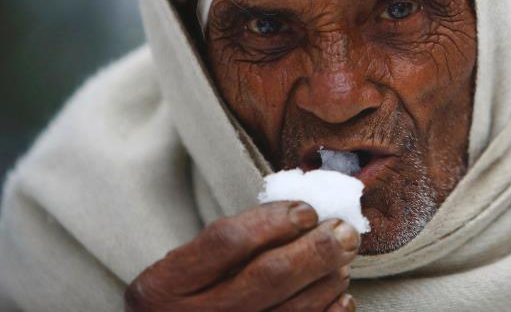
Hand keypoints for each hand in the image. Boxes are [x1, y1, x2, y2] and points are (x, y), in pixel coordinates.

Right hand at [124, 201, 358, 311]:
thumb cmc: (184, 302)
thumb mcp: (183, 269)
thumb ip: (230, 244)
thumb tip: (302, 215)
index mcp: (165, 286)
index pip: (227, 241)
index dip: (275, 220)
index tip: (306, 209)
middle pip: (269, 276)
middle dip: (317, 247)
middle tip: (344, 229)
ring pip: (292, 311)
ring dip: (328, 278)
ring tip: (343, 257)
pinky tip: (340, 296)